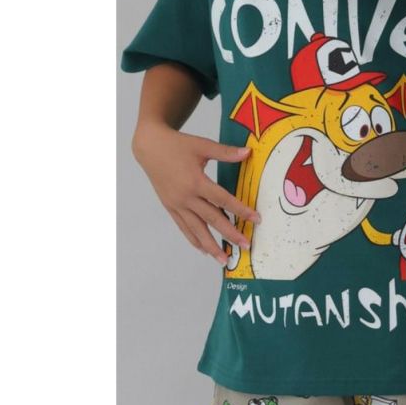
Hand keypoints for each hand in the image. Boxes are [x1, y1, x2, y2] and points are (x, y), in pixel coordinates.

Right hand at [132, 123, 258, 263]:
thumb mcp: (202, 145)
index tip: (256, 219)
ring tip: (224, 259)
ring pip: (196, 229)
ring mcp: (176, 204)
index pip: (223, 200)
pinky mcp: (170, 207)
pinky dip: (194, 239)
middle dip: (230, 234)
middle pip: (212, 219)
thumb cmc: (177, 145)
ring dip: (211, 245)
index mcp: (196, 182)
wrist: (149, 147)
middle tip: (245, 246)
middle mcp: (186, 197)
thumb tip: (248, 152)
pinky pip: (183, 227)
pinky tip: (203, 249)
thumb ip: (226, 152)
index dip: (241, 210)